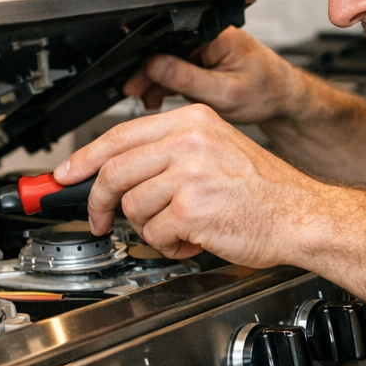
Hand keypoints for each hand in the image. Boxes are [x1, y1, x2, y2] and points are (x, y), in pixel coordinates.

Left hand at [53, 103, 328, 264]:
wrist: (301, 216)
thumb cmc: (264, 192)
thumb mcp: (217, 150)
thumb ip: (169, 153)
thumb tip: (113, 171)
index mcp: (193, 121)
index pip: (120, 135)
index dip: (83, 159)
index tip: (65, 175)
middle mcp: (189, 141)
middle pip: (114, 171)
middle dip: (99, 203)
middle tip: (101, 221)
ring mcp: (190, 174)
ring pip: (132, 206)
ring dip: (149, 227)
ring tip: (179, 228)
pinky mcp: (191, 209)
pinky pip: (153, 233)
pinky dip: (168, 245)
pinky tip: (192, 239)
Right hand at [123, 27, 306, 122]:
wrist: (284, 101)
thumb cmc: (267, 93)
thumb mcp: (225, 91)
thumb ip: (188, 79)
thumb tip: (155, 66)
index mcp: (215, 35)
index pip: (169, 43)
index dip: (147, 64)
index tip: (135, 83)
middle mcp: (209, 38)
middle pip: (165, 51)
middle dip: (148, 75)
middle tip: (135, 94)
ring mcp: (207, 50)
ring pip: (169, 62)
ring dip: (156, 82)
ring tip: (149, 101)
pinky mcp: (206, 63)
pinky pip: (179, 70)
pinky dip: (168, 85)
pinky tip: (163, 99)